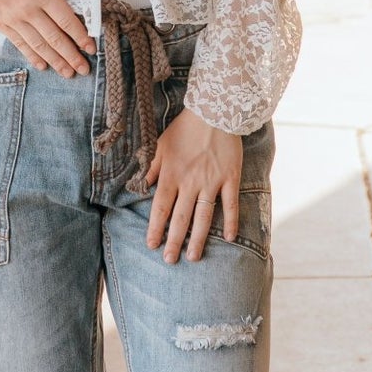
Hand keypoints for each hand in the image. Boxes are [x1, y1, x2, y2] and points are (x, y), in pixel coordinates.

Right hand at [0, 0, 95, 77]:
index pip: (66, 20)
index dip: (81, 36)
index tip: (91, 48)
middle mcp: (28, 9)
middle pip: (55, 38)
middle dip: (71, 56)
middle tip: (84, 69)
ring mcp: (13, 18)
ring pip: (38, 45)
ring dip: (55, 61)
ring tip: (68, 73)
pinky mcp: (1, 23)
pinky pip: (19, 43)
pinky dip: (32, 56)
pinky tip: (43, 65)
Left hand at [144, 107, 242, 264]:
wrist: (215, 111)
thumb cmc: (184, 128)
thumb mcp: (159, 145)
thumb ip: (150, 168)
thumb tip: (141, 187)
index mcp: (171, 175)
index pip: (160, 208)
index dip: (155, 228)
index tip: (152, 245)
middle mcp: (190, 182)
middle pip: (180, 218)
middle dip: (174, 241)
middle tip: (170, 260)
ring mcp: (211, 182)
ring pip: (203, 217)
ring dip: (198, 239)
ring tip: (193, 257)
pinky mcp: (230, 179)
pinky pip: (230, 204)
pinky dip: (231, 221)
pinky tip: (229, 237)